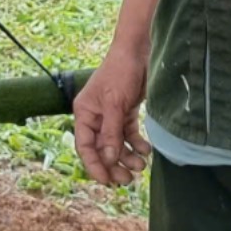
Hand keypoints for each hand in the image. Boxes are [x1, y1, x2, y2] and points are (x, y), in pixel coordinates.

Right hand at [70, 50, 151, 187]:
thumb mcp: (114, 103)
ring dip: (127, 156)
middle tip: (127, 180)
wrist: (138, 50)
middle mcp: (95, 117)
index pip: (85, 146)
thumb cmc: (120, 72)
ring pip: (116, 144)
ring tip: (141, 166)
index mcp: (84, 113)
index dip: (94, 165)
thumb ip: (111, 132)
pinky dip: (136, 144)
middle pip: (101, 149)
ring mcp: (111, 115)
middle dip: (113, 165)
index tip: (106, 181)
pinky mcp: (126, 111)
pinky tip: (146, 150)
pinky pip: (129, 134)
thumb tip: (108, 159)